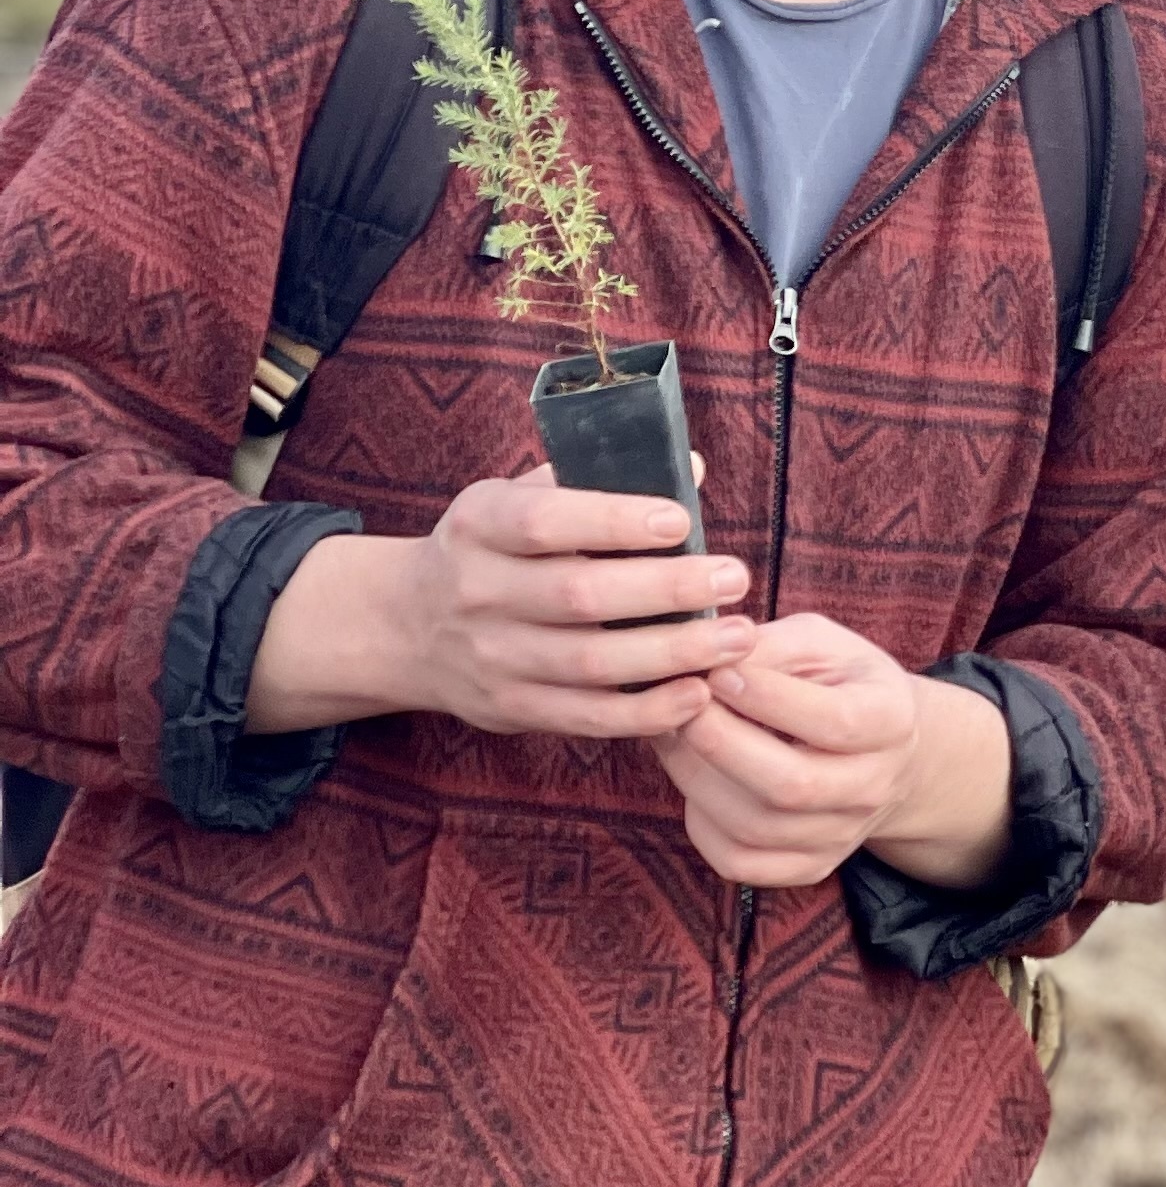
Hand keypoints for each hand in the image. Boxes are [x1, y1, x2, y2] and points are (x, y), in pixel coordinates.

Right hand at [246, 465, 750, 740]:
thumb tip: (692, 469)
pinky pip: (587, 717)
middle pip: (579, 596)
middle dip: (668, 589)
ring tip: (738, 637)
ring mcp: (492, 659)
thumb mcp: (516, 500)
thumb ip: (595, 483)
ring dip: (674, 653)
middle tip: (735, 577)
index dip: (614, 522)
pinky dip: (647, 712)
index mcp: (479, 526)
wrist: (407, 626)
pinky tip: (698, 694)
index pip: (544, 522)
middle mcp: (479, 593)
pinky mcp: (510, 710)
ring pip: (591, 664)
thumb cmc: (492, 549)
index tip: (680, 520)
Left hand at [652, 612, 930, 886]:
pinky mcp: (810, 866)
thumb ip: (770, 647)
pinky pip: (741, 862)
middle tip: (681, 707)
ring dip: (698, 780)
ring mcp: (842, 834)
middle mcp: (874, 787)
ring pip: (757, 827)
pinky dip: (702, 825)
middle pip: (791, 785)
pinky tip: (694, 781)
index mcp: (891, 721)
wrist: (885, 751)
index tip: (719, 672)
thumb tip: (706, 660)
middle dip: (721, 744)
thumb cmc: (842, 685)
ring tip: (675, 736)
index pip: (833, 721)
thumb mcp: (822, 644)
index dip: (767, 698)